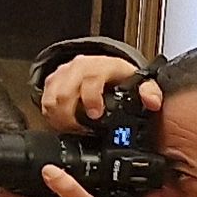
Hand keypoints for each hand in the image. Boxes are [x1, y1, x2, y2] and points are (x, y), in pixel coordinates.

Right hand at [36, 55, 159, 134]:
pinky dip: (52, 117)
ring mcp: (62, 74)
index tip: (96, 115)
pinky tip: (64, 123)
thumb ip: (150, 92)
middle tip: (81, 131)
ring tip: (73, 129)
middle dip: (70, 118)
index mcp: (100, 66)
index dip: (91, 99)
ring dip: (59, 120)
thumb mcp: (139, 81)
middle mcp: (78, 68)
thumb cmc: (118, 76)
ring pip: (50, 100)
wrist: (101, 66)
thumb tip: (153, 102)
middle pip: (63, 94)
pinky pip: (44, 103)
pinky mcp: (51, 82)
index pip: (90, 80)